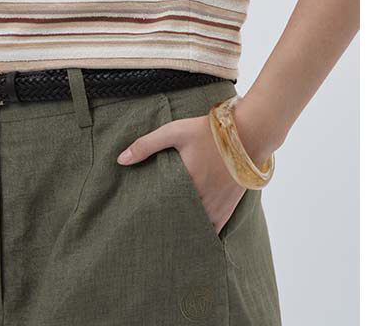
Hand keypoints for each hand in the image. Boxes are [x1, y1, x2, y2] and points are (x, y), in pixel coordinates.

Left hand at [116, 114, 244, 234]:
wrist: (247, 134)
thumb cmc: (206, 131)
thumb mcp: (174, 132)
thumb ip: (146, 145)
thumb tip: (120, 160)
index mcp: (185, 183)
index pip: (161, 210)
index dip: (149, 217)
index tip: (136, 220)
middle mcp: (202, 200)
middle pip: (177, 222)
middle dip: (163, 226)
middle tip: (147, 231)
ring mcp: (217, 207)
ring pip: (195, 229)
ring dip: (182, 231)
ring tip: (166, 235)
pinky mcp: (228, 208)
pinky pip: (214, 230)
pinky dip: (202, 233)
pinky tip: (191, 236)